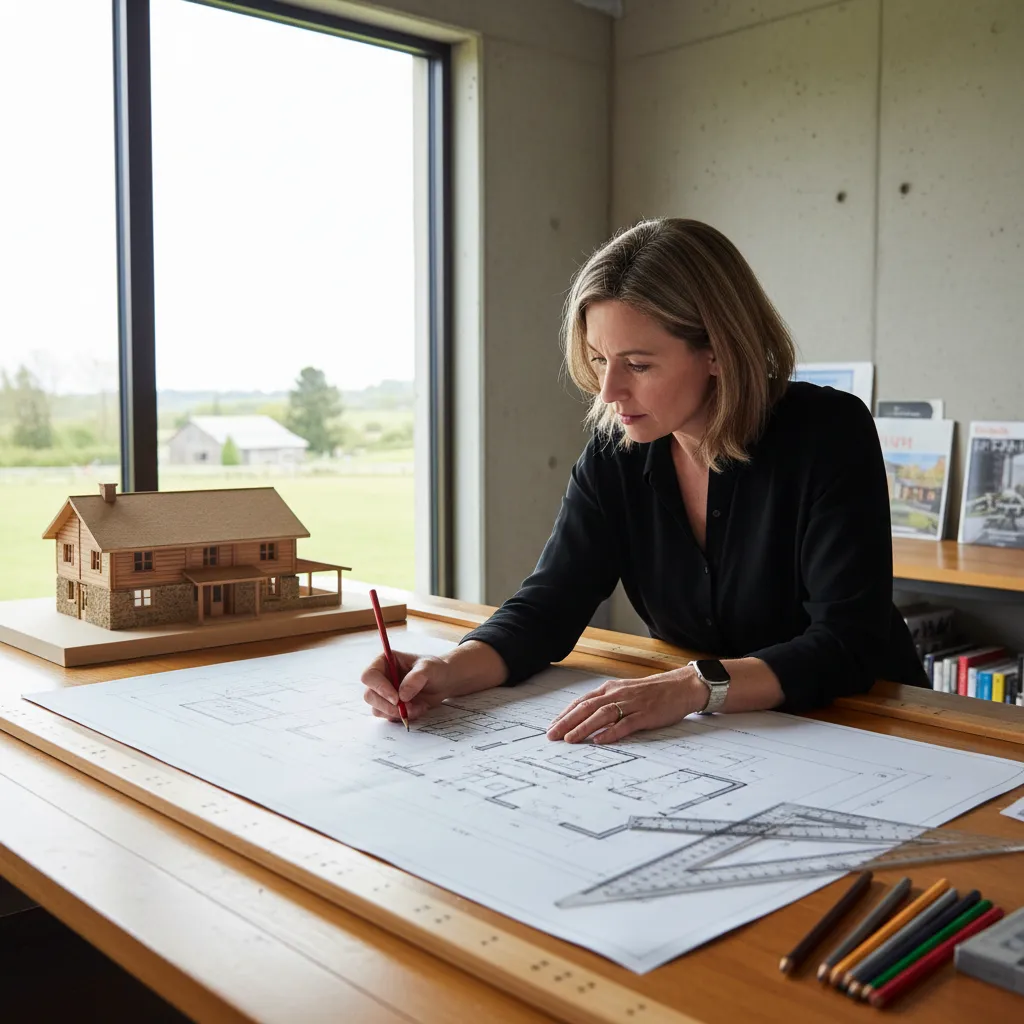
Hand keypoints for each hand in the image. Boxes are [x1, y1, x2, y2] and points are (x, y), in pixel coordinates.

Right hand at [360, 650, 452, 723]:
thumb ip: (416, 678)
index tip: (397, 699)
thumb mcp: (429, 668)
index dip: (379, 688)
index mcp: (384, 661)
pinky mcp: (390, 706)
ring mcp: (384, 693)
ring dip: (397, 713)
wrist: (443, 683)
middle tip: (406, 709)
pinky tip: (417, 709)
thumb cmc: (435, 670)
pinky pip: (388, 716)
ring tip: (418, 707)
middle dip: (388, 706)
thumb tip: (402, 695)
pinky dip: (402, 717)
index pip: (370, 676)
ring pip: (377, 709)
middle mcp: (381, 677)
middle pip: (369, 695)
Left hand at [546, 667, 708, 743]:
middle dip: (567, 722)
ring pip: (603, 715)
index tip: (551, 726)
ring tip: (570, 739)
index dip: (565, 714)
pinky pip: (626, 724)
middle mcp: (618, 694)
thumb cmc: (652, 692)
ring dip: (584, 727)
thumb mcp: (625, 692)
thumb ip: (607, 702)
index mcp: (611, 688)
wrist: (681, 686)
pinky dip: (612, 732)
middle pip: (587, 707)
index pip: (582, 701)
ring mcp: (632, 704)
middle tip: (552, 735)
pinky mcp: (646, 714)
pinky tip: (600, 740)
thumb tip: (585, 717)